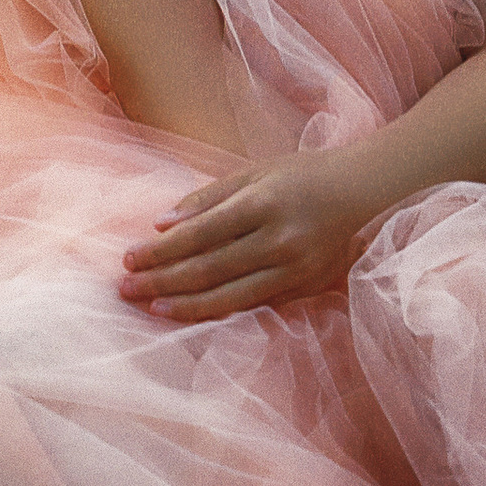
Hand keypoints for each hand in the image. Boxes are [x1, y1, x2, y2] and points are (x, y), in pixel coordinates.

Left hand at [120, 149, 372, 321]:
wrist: (360, 191)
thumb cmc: (300, 174)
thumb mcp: (254, 172)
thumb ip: (208, 198)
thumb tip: (162, 224)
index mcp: (263, 203)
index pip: (200, 234)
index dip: (161, 251)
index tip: (128, 258)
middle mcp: (279, 239)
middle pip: (209, 268)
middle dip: (162, 281)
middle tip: (125, 288)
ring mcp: (294, 268)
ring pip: (230, 296)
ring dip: (185, 305)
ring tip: (151, 308)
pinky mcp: (304, 287)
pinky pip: (253, 305)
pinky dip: (219, 311)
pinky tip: (192, 313)